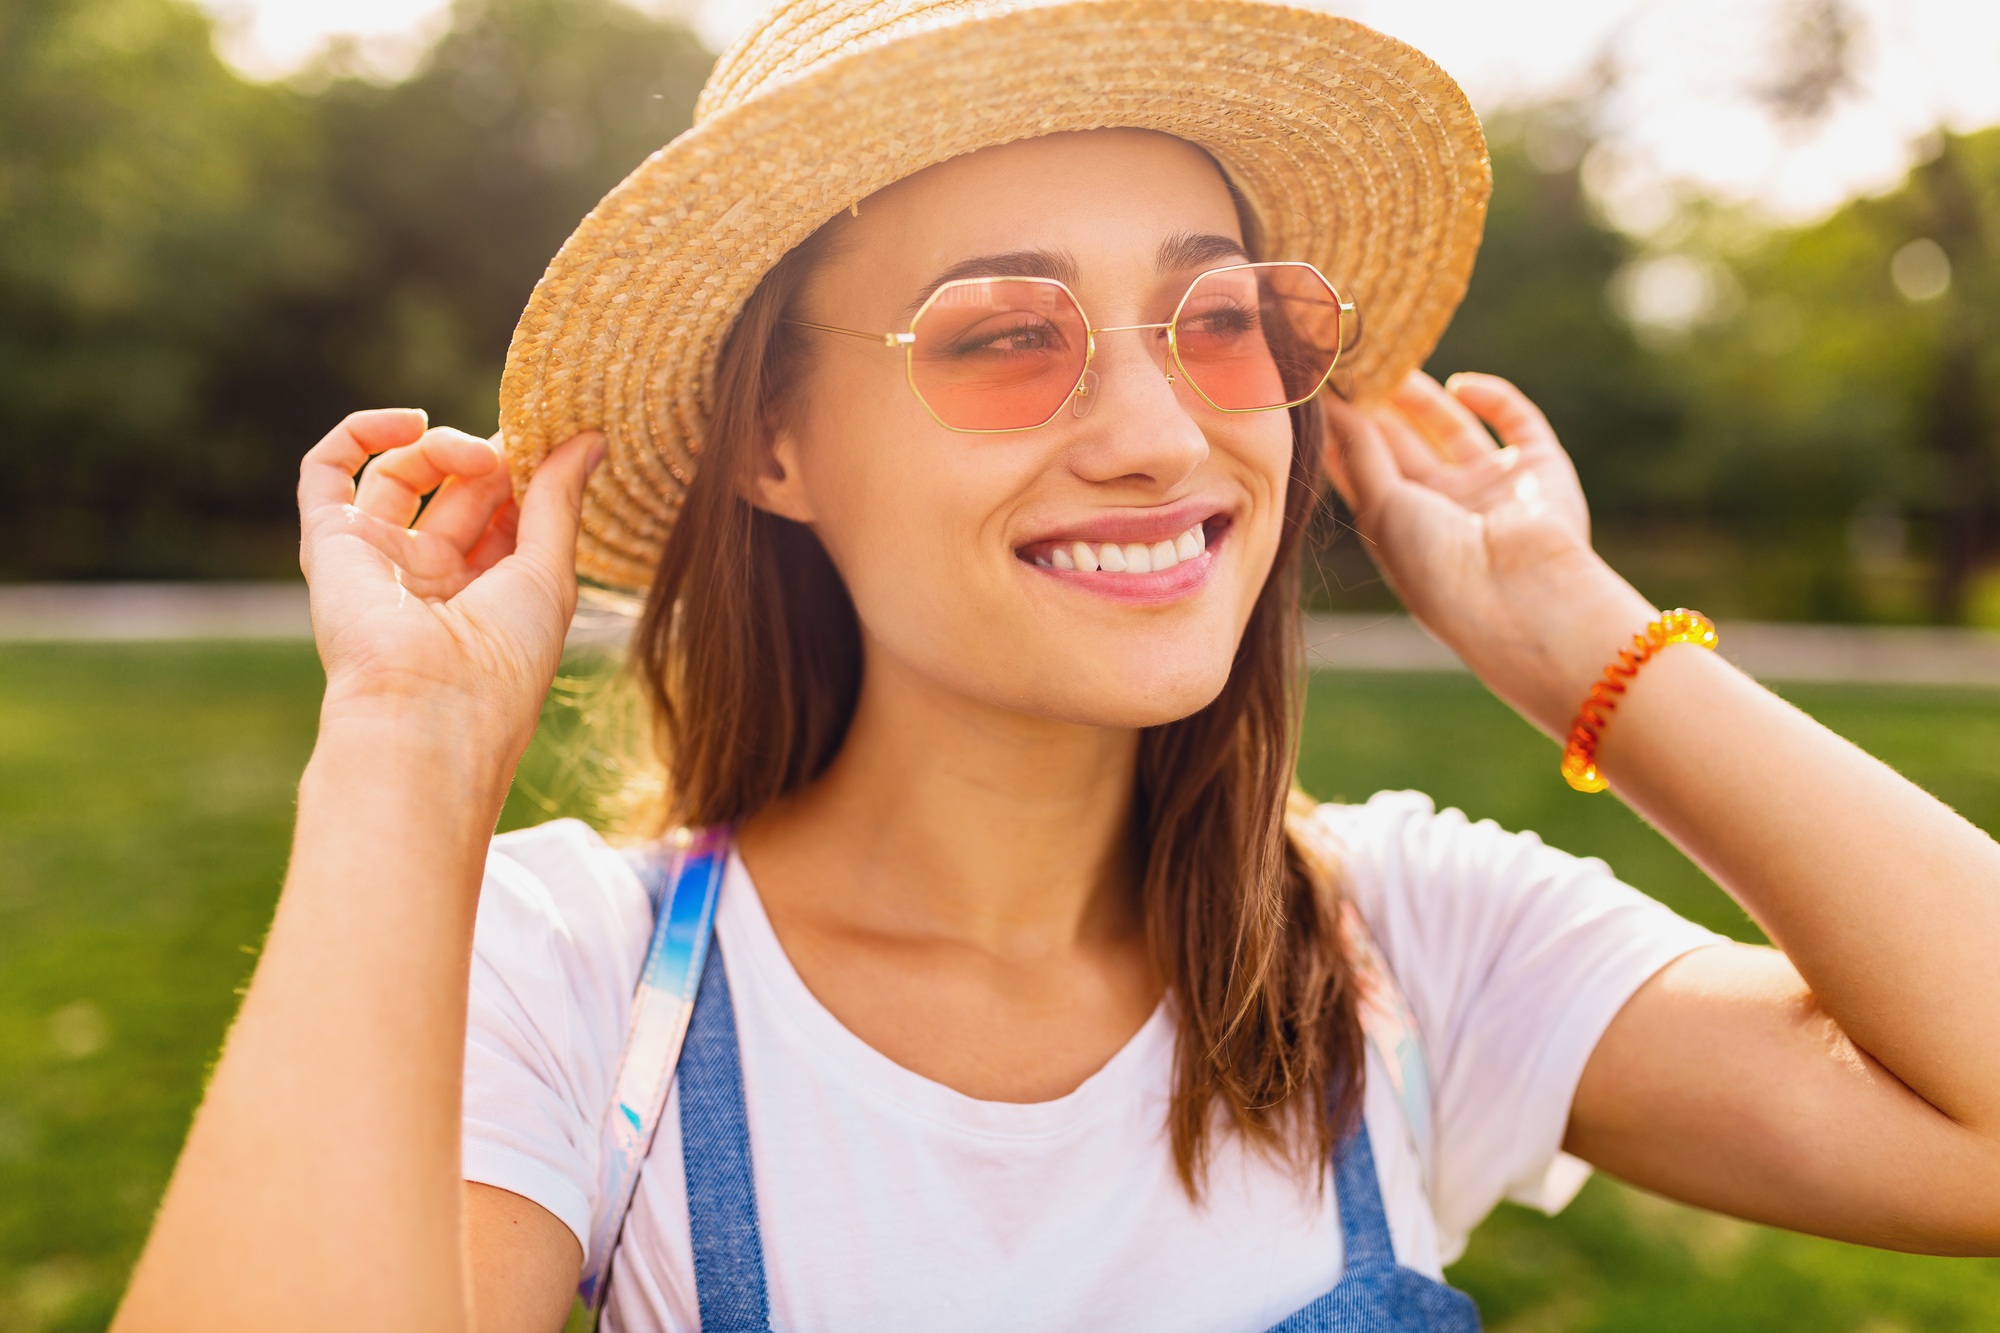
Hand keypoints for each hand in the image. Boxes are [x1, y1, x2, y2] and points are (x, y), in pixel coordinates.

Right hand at [296, 408, 602, 760]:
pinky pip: (327, 471)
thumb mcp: (549, 571)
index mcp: (486, 593)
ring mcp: (378, 558)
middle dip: (493, 459)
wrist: (429, 709)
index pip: (504, 513)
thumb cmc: (503, 660)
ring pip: (401, 473)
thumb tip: (590, 438)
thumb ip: (561, 500)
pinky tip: (411, 423)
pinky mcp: (330, 543)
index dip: (527, 474)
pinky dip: (362, 433)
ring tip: (480, 457)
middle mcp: (429, 575)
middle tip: (521, 443)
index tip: (557, 445)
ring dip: (444, 447)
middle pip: (458, 489)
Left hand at [1322, 371, 1654, 736]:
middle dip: (1378, 404)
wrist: (1519, 598)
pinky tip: (1460, 384)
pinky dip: (1492, 397)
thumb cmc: (1436, 568)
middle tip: (1352, 359)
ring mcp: (1494, 487)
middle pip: (1405, 444)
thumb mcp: (1381, 506)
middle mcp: (1447, 508)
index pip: (1366, 469)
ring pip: (1452, 427)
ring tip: (1390, 357)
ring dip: (1422, 396)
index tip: (1321, 388)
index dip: (1345, 429)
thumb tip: (1332, 404)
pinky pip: (1516, 419)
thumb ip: (1359, 451)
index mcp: (1403, 529)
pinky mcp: (1540, 467)